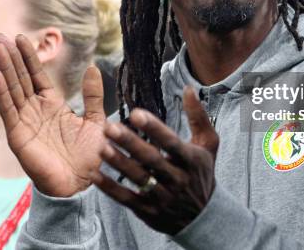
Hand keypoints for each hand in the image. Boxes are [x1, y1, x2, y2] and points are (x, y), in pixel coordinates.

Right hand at [0, 33, 106, 197]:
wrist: (82, 184)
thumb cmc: (89, 156)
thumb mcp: (95, 120)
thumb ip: (93, 95)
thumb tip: (93, 67)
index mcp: (52, 104)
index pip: (36, 75)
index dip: (28, 57)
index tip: (20, 37)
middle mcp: (36, 110)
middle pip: (20, 78)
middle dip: (10, 57)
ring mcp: (25, 122)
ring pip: (12, 89)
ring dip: (4, 68)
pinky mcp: (18, 135)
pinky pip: (8, 110)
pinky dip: (2, 93)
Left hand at [90, 87, 218, 234]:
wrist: (204, 217)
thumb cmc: (202, 172)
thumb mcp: (208, 144)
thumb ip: (197, 115)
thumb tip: (188, 87)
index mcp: (190, 159)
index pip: (171, 142)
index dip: (154, 128)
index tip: (135, 113)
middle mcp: (177, 179)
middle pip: (151, 160)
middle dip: (130, 143)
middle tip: (109, 127)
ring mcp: (163, 197)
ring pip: (138, 179)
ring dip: (119, 163)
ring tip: (101, 147)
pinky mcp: (149, 211)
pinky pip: (127, 199)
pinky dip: (111, 188)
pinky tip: (95, 175)